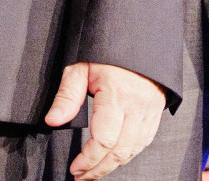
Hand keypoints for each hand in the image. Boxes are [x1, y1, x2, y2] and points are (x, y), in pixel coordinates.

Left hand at [45, 62, 163, 179]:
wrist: (137, 40)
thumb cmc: (105, 52)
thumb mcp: (79, 67)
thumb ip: (67, 97)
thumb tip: (53, 121)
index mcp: (117, 96)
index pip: (104, 140)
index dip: (89, 159)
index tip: (75, 168)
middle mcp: (137, 107)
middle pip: (120, 151)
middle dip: (99, 168)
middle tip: (81, 176)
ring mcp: (150, 112)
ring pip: (134, 150)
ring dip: (114, 165)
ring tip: (93, 171)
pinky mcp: (156, 113)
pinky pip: (144, 142)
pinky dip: (128, 154)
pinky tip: (113, 158)